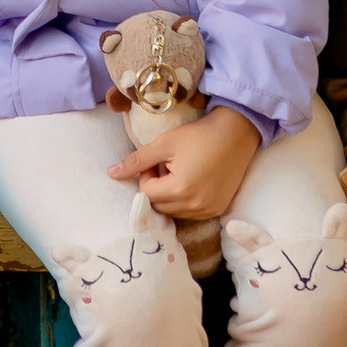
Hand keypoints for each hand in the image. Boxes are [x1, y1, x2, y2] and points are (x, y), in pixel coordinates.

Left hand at [106, 106, 261, 221]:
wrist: (235, 134)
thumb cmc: (198, 135)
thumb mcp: (164, 143)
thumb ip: (136, 160)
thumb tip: (110, 173)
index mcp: (179, 190)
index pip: (146, 193)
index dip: (147, 175)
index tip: (158, 160)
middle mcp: (195, 206)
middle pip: (159, 206)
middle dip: (157, 187)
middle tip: (168, 165)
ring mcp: (208, 211)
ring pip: (174, 212)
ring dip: (170, 195)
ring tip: (182, 171)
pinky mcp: (217, 210)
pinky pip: (191, 213)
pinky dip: (185, 200)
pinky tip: (194, 179)